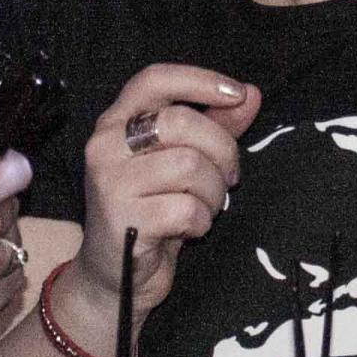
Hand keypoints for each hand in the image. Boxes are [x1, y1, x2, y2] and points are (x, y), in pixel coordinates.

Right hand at [78, 63, 262, 320]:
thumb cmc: (151, 210)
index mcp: (116, 122)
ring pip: (189, 165)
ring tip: (205, 206)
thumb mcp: (181, 162)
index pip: (154, 79)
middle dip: (221, 150)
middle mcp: (104, 146)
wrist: (114, 276)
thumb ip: (215, 126)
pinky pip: (186, 208)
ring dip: (213, 191)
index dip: (200, 80)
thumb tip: (251, 94)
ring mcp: (109, 183)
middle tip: (229, 176)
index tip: (238, 94)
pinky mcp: (122, 220)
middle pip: (182, 122)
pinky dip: (201, 221)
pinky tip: (189, 229)